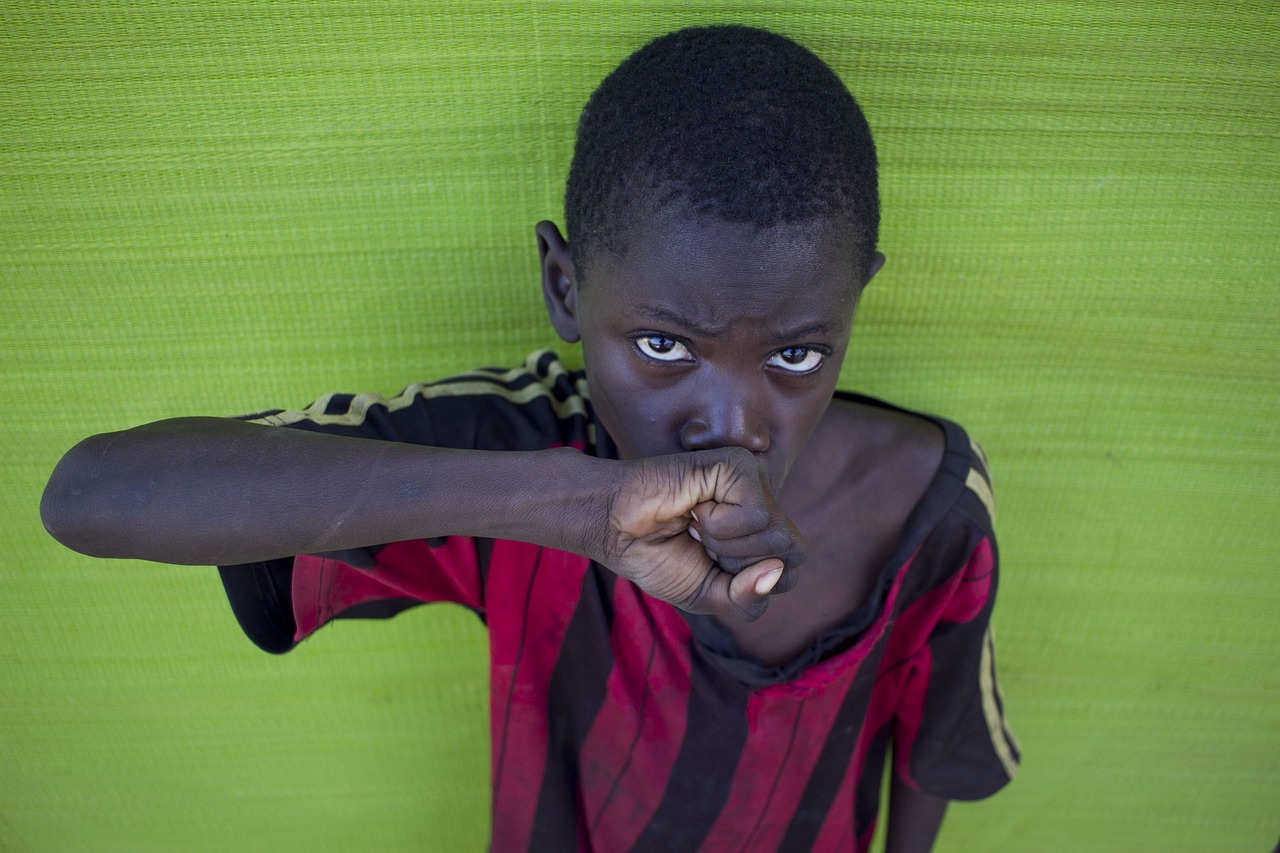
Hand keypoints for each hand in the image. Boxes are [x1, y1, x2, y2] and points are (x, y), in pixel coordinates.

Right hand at [598, 447, 805, 620]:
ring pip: (778, 536)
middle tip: (703, 544)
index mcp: (761, 534)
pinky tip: (695, 507)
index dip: (747, 585)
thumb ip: (747, 599)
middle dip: (741, 565)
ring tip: (696, 523)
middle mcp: (765, 504)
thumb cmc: (655, 555)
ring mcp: (754, 482)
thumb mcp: (708, 595)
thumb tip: (775, 572)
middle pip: (793, 555)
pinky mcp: (740, 465)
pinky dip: (721, 525)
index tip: (708, 564)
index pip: (789, 575)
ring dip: (726, 544)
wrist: (612, 527)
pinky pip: (758, 515)